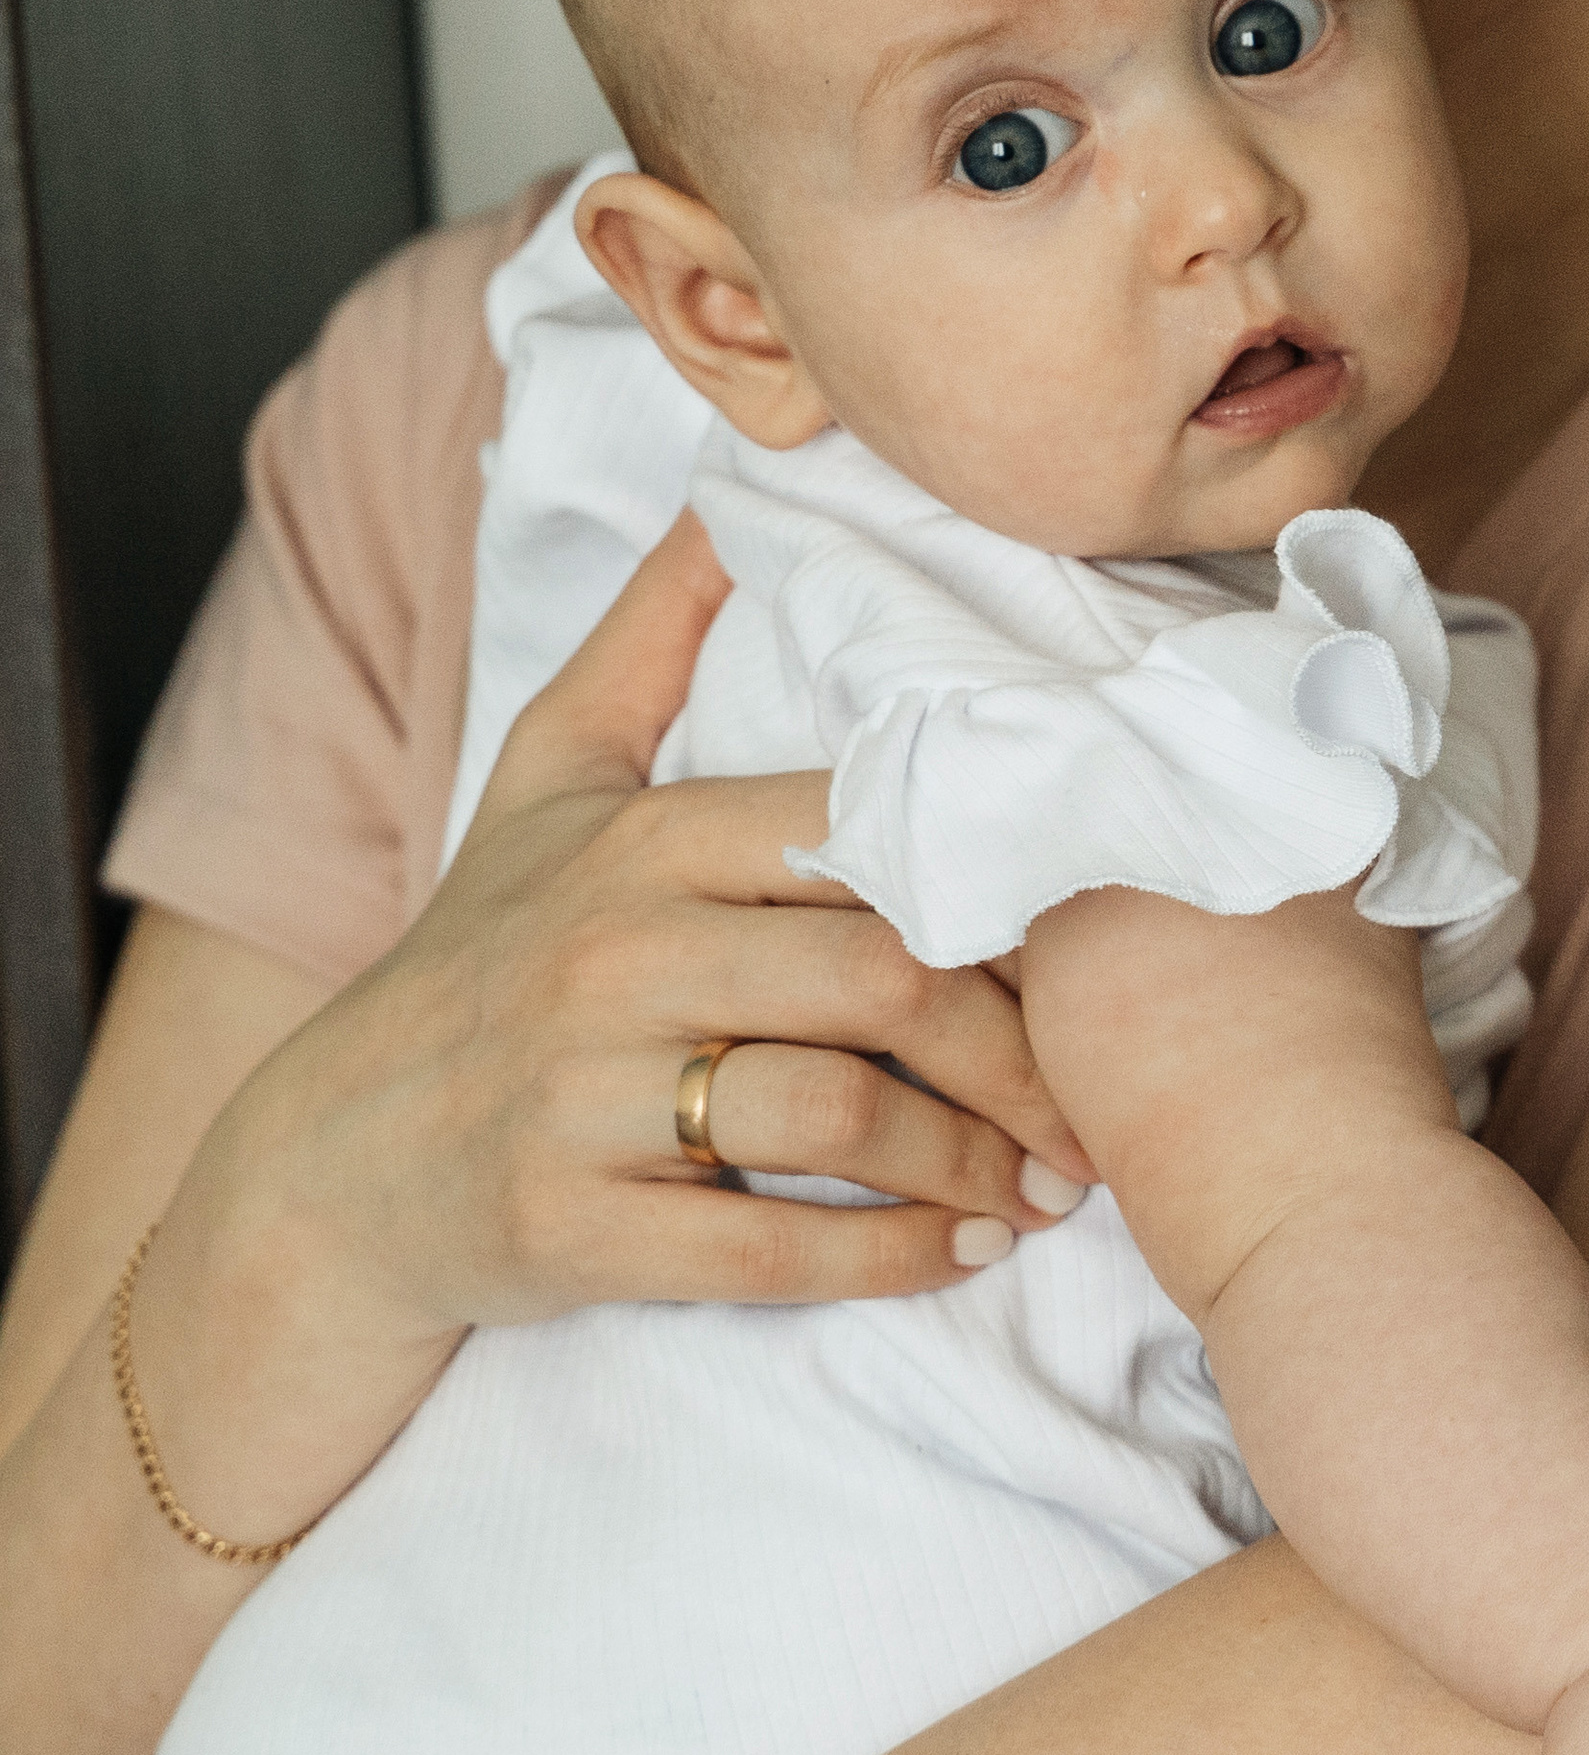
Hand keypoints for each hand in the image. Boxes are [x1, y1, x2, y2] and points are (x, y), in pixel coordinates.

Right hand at [134, 517, 1096, 1543]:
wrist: (328, 1165)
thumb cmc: (478, 954)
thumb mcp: (547, 774)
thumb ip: (652, 634)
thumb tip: (734, 496)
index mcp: (643, 841)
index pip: (865, 841)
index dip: (995, 894)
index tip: (1086, 947)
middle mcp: (615, 957)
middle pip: (881, 980)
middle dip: (1018, 1052)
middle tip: (1095, 1103)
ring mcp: (587, 1098)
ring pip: (837, 1117)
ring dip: (973, 1163)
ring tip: (1052, 1190)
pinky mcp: (573, 1228)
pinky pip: (768, 1250)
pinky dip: (890, 1259)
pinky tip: (965, 1255)